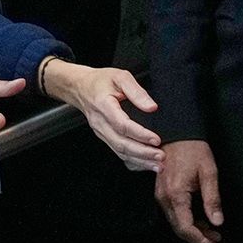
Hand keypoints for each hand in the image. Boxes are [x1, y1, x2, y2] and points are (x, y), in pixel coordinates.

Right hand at [42, 59, 161, 169]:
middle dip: (143, 153)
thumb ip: (137, 91)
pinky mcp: (104, 137)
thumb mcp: (120, 76)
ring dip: (140, 160)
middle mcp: (100, 123)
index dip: (140, 134)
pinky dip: (133, 160)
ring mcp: (101, 132)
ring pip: (119, 151)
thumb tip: (152, 107)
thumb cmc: (101, 81)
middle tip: (161, 157)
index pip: (122, 125)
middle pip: (121, 143)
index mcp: (103, 106)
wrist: (81, 87)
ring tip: (157, 165)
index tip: (156, 140)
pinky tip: (146, 164)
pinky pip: (118, 152)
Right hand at [153, 139, 220, 242]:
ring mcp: (161, 195)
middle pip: (180, 229)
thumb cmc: (193, 149)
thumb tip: (217, 222)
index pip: (186, 228)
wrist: (176, 132)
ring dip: (195, 231)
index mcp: (176, 194)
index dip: (201, 241)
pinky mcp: (162, 192)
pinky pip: (174, 213)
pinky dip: (188, 220)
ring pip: (177, 222)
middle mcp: (164, 198)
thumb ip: (212, 199)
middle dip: (199, 239)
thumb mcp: (209, 172)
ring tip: (214, 234)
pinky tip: (202, 220)